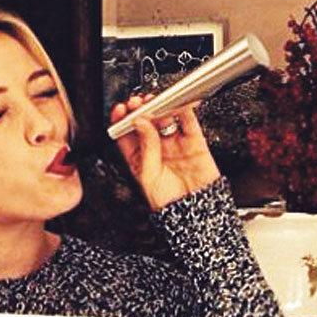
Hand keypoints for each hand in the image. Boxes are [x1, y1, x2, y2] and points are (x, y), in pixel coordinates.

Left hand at [110, 94, 220, 209]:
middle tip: (140, 103)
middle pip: (147, 122)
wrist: (194, 213)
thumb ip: (146, 146)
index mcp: (139, 158)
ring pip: (166, 119)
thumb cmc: (168, 202)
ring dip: (161, 108)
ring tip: (157, 103)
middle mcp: (156, 149)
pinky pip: (189, 122)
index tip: (122, 109)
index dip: (124, 119)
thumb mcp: (148, 175)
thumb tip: (140, 122)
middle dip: (142, 110)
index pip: (127, 134)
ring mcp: (175, 144)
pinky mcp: (194, 142)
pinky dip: (185, 110)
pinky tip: (177, 104)